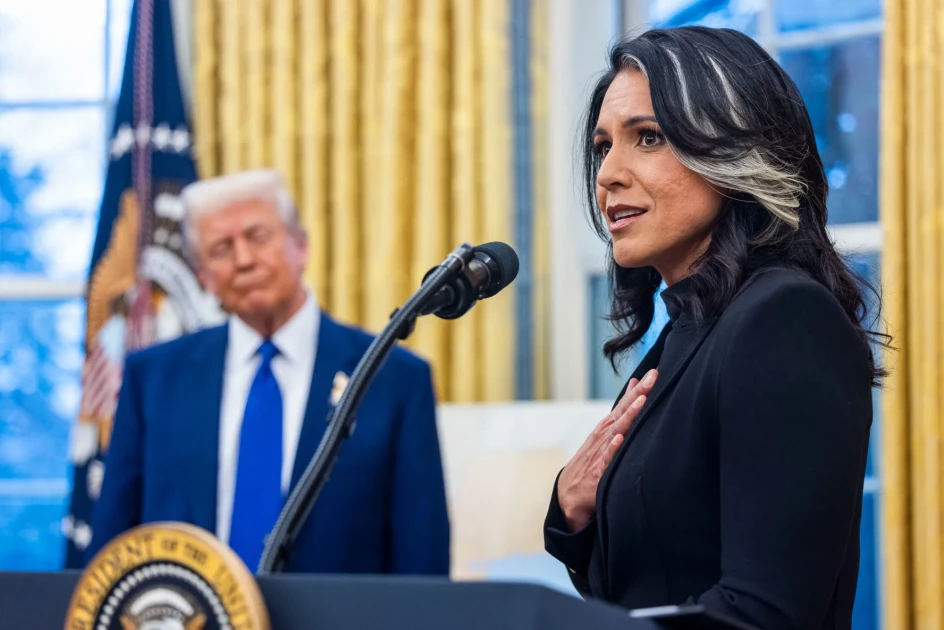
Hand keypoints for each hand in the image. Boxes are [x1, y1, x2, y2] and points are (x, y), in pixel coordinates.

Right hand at [557, 369, 657, 531]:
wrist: (568, 493)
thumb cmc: (591, 462)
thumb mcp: (606, 435)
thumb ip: (622, 412)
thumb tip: (637, 387)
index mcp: (608, 427)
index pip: (625, 404)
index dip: (640, 389)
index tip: (654, 372)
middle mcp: (604, 436)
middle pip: (623, 411)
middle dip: (639, 394)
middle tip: (653, 376)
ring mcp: (600, 452)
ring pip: (617, 430)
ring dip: (628, 415)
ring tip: (641, 401)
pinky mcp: (598, 472)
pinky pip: (606, 459)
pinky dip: (612, 448)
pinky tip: (619, 439)